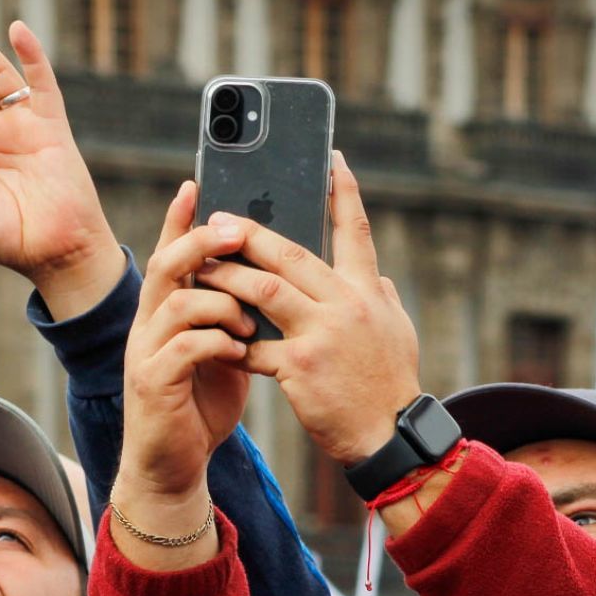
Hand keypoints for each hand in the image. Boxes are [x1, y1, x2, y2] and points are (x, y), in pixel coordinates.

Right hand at [110, 181, 253, 561]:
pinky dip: (217, 343)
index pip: (171, 254)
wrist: (173, 464)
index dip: (181, 219)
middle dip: (202, 243)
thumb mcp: (224, 349)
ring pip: (178, 302)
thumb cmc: (201, 405)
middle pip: (168, 265)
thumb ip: (234, 314)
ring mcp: (144, 352)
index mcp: (166, 311)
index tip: (196, 183)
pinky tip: (239, 352)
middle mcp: (147, 324)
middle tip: (237, 232)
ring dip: (222, 303)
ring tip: (250, 322)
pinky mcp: (151, 383)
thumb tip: (268, 277)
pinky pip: (183, 347)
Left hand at [195, 153, 421, 463]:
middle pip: (289, 254)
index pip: (355, 231)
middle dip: (248, 234)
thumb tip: (372, 272)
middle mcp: (345, 304)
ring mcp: (322, 334)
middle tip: (217, 221)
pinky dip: (229, 339)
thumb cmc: (390, 383)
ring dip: (226, 278)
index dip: (344, 193)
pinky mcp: (300, 367)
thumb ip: (379, 296)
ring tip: (199, 269)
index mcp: (368, 291)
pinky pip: (252, 345)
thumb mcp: (396, 330)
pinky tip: (210, 333)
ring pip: (262, 291)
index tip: (330, 160)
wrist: (391, 435)